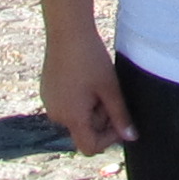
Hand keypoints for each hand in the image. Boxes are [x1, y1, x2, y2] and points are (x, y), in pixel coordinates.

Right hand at [42, 25, 133, 155]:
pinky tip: (85, 79)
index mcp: (72, 117)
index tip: (118, 119)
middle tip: (109, 94)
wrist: (67, 32)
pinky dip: (79, 100)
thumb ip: (121, 116)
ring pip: (76, 117)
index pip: (90, 147)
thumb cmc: (90, 59)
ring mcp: (49, 103)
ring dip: (91, 108)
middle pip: (84, 131)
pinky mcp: (47, 92)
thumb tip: (131, 138)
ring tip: (97, 84)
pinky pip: (66, 105)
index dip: (108, 139)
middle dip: (101, 118)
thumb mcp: (110, 88)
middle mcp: (56, 115)